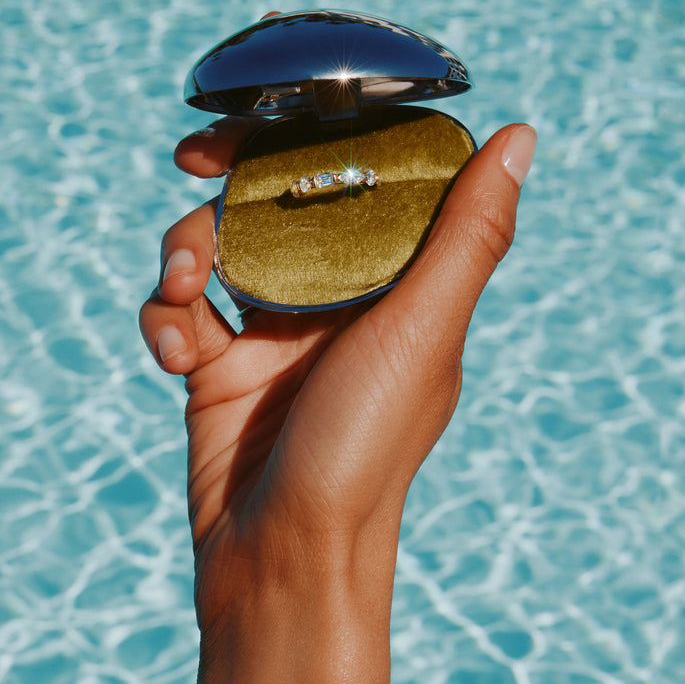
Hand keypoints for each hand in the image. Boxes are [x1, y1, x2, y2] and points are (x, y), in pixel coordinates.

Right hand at [139, 118, 535, 630]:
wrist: (285, 560)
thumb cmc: (365, 454)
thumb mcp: (422, 335)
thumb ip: (466, 237)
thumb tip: (520, 138)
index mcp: (396, 291)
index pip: (359, 185)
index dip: (317, 142)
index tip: (272, 123)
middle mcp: (336, 309)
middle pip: (278, 208)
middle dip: (235, 187)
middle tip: (198, 163)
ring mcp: (273, 339)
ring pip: (218, 253)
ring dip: (186, 252)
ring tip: (181, 288)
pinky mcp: (218, 371)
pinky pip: (180, 315)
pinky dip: (164, 320)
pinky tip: (174, 354)